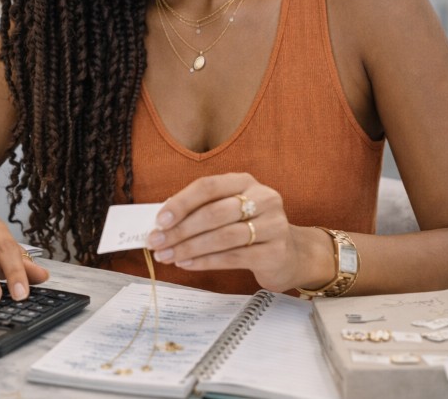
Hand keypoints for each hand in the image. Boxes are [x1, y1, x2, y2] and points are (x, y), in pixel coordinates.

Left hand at [147, 172, 307, 291]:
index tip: (159, 220)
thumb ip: (200, 211)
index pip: (208, 186)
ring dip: (189, 248)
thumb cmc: (249, 228)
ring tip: (167, 256)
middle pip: (214, 213)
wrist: (291, 254)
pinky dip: (205, 261)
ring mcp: (273, 225)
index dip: (181, 203)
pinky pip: (233, 257)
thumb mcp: (229, 210)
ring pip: (222, 237)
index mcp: (245, 181)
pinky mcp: (275, 252)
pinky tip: (187, 264)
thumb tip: (161, 224)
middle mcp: (263, 198)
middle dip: (180, 230)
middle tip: (157, 243)